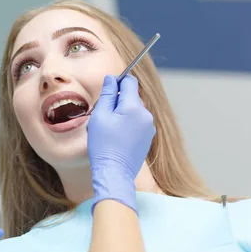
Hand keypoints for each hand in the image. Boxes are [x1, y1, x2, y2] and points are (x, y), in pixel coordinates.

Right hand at [87, 75, 155, 213]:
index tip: (107, 92)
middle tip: (103, 116)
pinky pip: (138, 123)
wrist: (114, 173)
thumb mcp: (100, 115)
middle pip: (132, 96)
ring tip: (109, 129)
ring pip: (134, 110)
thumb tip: (111, 78)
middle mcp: (146, 114)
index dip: (117, 82)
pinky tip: (117, 138)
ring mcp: (149, 127)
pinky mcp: (148, 137)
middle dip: (118, 101)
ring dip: (122, 113)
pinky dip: (128, 125)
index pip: (129, 81)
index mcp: (134, 106)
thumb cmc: (103, 145)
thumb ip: (108, 94)